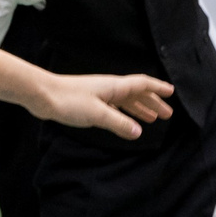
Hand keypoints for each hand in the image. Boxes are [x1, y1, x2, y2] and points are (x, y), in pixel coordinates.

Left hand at [33, 70, 173, 138]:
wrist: (43, 94)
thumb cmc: (69, 100)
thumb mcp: (98, 114)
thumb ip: (119, 123)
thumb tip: (139, 132)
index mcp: (115, 86)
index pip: (142, 84)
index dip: (158, 88)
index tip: (172, 92)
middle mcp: (109, 88)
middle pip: (137, 93)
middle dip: (153, 103)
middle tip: (167, 114)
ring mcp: (99, 94)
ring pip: (126, 101)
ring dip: (140, 108)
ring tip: (152, 119)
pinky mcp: (89, 102)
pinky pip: (115, 107)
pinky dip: (124, 114)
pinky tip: (125, 121)